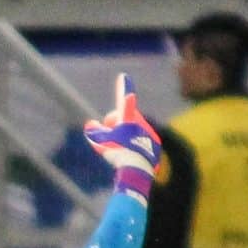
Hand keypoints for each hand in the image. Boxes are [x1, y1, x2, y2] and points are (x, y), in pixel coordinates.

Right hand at [84, 76, 162, 199]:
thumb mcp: (98, 141)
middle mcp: (141, 123)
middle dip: (116, 125)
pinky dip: (134, 147)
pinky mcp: (155, 145)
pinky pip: (142, 142)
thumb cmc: (116, 152)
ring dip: (125, 136)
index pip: (124, 99)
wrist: (136, 170)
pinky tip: (129, 158)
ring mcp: (150, 133)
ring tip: (118, 150)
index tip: (123, 76)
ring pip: (134, 131)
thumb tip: (92, 124)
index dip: (123, 87)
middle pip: (125, 120)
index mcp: (128, 118)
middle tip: (107, 136)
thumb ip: (93, 130)